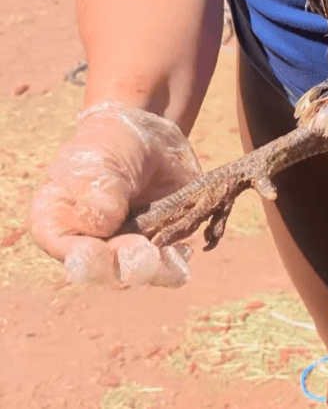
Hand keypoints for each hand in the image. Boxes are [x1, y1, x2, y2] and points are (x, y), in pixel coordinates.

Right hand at [29, 102, 201, 286]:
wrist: (148, 139)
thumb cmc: (108, 147)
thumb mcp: (98, 161)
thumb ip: (97, 192)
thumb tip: (101, 226)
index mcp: (58, 222)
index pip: (62, 248)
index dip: (81, 256)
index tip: (99, 250)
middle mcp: (89, 244)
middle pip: (104, 270)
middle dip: (125, 265)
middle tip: (143, 253)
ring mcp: (124, 248)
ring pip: (139, 273)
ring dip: (156, 271)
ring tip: (171, 259)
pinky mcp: (157, 245)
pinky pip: (167, 264)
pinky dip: (176, 262)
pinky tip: (184, 252)